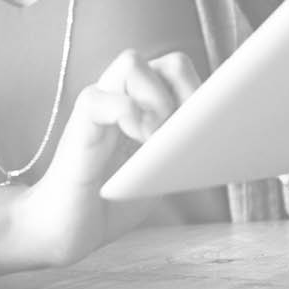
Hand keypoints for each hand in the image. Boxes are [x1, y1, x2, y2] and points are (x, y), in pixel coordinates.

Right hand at [14, 48, 199, 265]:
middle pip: (170, 62)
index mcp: (145, 103)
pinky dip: (129, 114)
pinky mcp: (80, 122)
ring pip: (132, 62)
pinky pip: (104, 97)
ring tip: (157, 139)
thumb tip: (223, 135)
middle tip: (184, 133)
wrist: (65, 227)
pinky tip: (138, 140)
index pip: (184, 73)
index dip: (205, 95)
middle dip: (190, 94)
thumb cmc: (111, 199)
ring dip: (158, 100)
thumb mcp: (159, 171)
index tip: (210, 130)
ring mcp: (99, 103)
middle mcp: (122, 94)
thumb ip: (179, 147)